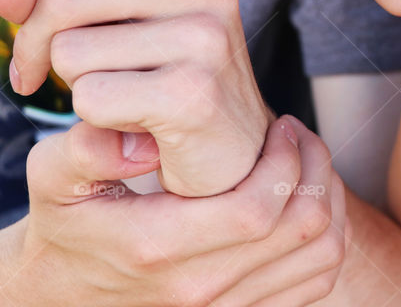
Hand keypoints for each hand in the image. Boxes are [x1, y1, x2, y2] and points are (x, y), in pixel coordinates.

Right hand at [2, 116, 346, 306]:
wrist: (63, 294)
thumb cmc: (69, 227)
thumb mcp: (55, 182)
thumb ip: (86, 150)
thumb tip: (144, 141)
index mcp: (159, 247)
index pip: (257, 209)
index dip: (285, 160)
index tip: (281, 124)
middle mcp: (201, 287)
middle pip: (303, 229)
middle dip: (315, 167)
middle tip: (298, 132)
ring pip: (323, 256)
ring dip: (330, 199)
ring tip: (309, 161)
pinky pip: (318, 280)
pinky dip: (329, 236)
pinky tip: (306, 198)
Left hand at [3, 0, 272, 196]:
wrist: (225, 160)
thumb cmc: (161, 88)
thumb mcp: (107, 40)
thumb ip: (54, 3)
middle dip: (37, 41)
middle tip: (35, 77)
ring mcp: (204, 33)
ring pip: (71, 42)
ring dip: (68, 82)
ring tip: (113, 97)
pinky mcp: (193, 85)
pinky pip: (90, 89)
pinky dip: (91, 118)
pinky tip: (134, 125)